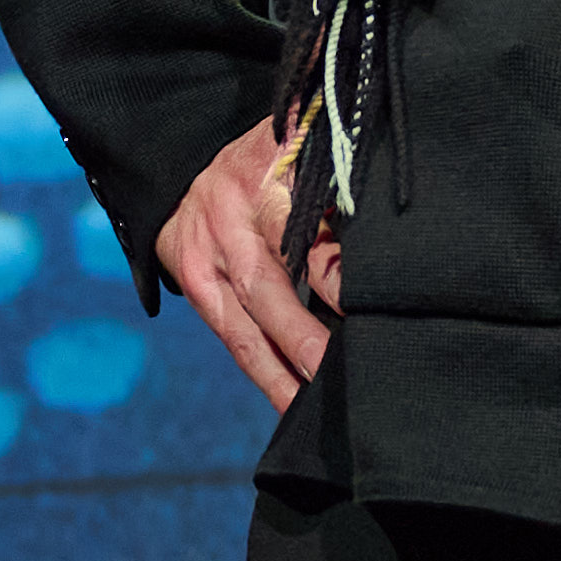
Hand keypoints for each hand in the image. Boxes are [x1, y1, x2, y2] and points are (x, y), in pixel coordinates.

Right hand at [156, 115, 340, 405]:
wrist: (177, 162)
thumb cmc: (269, 155)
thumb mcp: (300, 148)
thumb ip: (336, 183)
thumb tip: (382, 237)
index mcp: (263, 183)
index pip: (301, 235)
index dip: (333, 276)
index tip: (368, 306)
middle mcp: (229, 227)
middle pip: (267, 290)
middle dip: (301, 338)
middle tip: (336, 372)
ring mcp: (204, 262)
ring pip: (241, 329)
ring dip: (277, 376)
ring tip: (309, 412)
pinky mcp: (194, 289)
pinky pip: (230, 339)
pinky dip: (262, 372)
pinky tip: (289, 404)